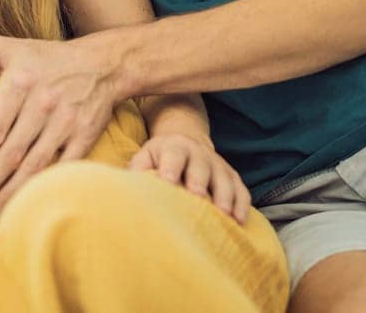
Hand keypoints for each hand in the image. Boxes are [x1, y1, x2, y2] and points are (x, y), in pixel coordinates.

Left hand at [0, 35, 118, 225]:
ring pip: (33, 166)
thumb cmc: (43, 58)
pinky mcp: (85, 136)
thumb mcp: (3, 46)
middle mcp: (43, 104)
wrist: (102, 63)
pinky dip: (42, 188)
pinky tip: (25, 206)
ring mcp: (66, 122)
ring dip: (10, 195)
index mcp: (20, 83)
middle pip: (10, 155)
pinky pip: (61, 169)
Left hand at [129, 134, 250, 221]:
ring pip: (225, 179)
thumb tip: (124, 188)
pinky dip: (242, 205)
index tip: (168, 181)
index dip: (171, 167)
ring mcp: (218, 164)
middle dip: (199, 180)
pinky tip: (239, 221)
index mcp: (174, 147)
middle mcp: (199, 153)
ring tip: (224, 215)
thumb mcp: (145, 157)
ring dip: (225, 196)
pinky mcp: (232, 176)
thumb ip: (137, 170)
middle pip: (201, 165)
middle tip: (197, 196)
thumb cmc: (159, 159)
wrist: (185, 143)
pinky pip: (241, 190)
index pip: (173, 155)